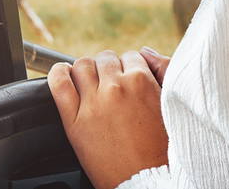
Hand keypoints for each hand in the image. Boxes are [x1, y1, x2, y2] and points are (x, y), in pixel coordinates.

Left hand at [48, 48, 172, 188]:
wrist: (146, 178)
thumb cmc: (163, 146)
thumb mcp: (170, 104)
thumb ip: (163, 71)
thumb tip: (145, 52)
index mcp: (142, 81)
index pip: (130, 56)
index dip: (129, 67)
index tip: (128, 78)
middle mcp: (116, 87)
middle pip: (105, 59)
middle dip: (108, 68)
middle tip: (111, 84)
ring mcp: (93, 102)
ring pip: (82, 66)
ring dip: (87, 70)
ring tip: (90, 83)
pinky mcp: (74, 120)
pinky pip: (58, 84)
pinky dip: (57, 74)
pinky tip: (63, 76)